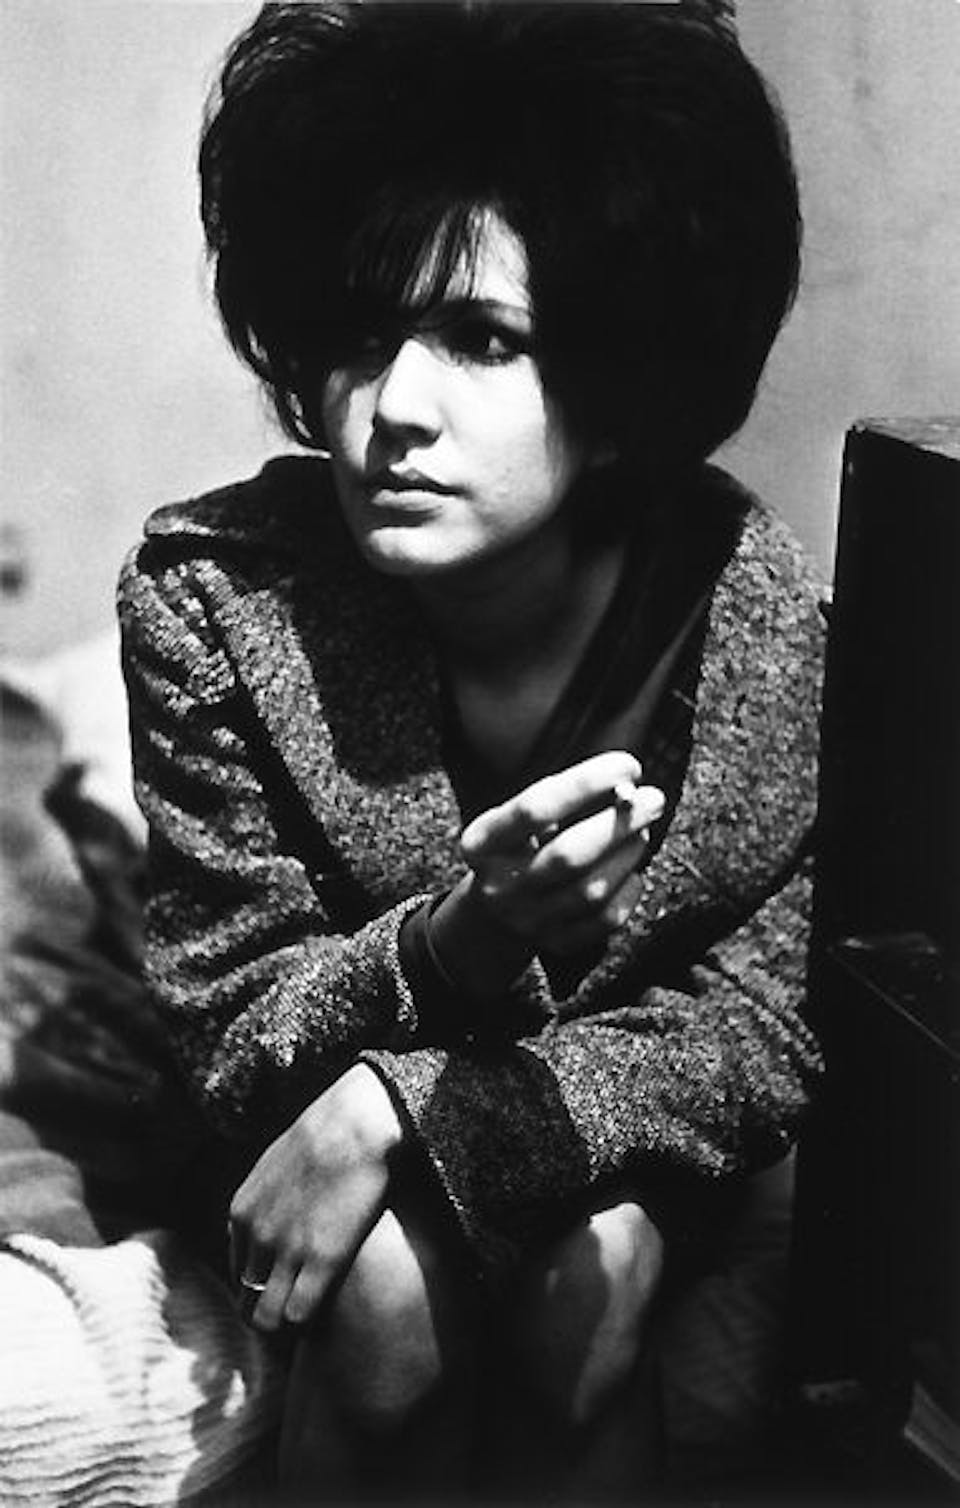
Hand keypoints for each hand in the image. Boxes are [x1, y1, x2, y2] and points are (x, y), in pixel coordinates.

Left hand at [228, 1064, 402, 1332]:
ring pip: (266, 1318)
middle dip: (265, 1315)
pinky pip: (299, 1315)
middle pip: (247, 1300)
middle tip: (292, 1321)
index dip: (258, 1289)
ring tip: (305, 1329)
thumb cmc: (324, 1135)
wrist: (354, 1124)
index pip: (237, 1272)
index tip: (280, 1294)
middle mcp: (256, 1237)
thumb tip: (255, 1219)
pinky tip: (323, 1320)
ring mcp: (287, 1251)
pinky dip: (305, 1325)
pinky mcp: (322, 1259)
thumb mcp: (273, 1163)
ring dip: (283, 1328)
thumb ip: (260, 1198)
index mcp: (242, 1213)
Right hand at [459, 751, 664, 956]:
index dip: (586, 784)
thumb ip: (562, 799)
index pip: (536, 809)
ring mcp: (527, 920)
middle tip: (653, 799)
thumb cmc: (518, 847)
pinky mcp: (555, 943)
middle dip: (619, 823)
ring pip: (591, 890)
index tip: (627, 767)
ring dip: (628, 854)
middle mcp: (499, 886)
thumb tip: (625, 784)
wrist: (496, 911)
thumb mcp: (518, 820)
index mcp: (481, 844)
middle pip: (568, 855)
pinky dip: (628, 890)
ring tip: (641, 831)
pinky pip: (605, 920)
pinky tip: (632, 871)